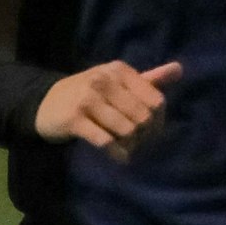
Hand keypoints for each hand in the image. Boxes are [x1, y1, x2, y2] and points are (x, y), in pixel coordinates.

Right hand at [34, 60, 182, 163]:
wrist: (45, 103)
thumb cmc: (89, 93)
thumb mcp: (117, 81)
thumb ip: (149, 78)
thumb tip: (180, 68)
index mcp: (119, 70)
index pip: (156, 100)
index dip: (158, 121)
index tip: (151, 132)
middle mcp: (104, 80)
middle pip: (143, 117)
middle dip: (144, 136)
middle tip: (138, 144)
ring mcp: (88, 99)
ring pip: (127, 130)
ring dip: (131, 146)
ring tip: (127, 149)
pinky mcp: (74, 119)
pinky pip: (106, 141)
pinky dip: (117, 153)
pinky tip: (118, 156)